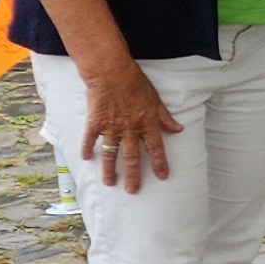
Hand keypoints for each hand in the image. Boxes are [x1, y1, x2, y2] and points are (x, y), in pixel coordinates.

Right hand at [79, 62, 183, 191]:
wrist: (111, 72)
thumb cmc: (136, 83)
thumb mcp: (156, 100)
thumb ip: (165, 117)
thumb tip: (178, 129)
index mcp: (147, 124)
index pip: (156, 148)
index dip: (160, 164)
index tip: (163, 177)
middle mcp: (130, 129)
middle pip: (132, 157)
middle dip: (134, 176)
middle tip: (133, 191)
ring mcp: (111, 127)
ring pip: (111, 154)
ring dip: (110, 170)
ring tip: (110, 183)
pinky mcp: (95, 122)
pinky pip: (90, 139)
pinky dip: (87, 149)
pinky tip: (85, 159)